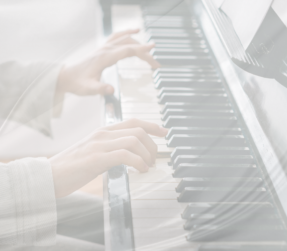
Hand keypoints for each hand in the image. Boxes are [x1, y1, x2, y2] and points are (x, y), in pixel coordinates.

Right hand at [49, 119, 167, 197]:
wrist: (49, 175)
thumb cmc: (72, 166)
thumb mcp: (94, 151)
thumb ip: (110, 148)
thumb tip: (130, 154)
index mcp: (103, 131)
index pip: (133, 122)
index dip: (151, 125)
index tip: (164, 132)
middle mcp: (102, 134)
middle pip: (137, 130)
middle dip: (152, 144)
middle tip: (155, 158)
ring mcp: (99, 145)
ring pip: (134, 140)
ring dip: (147, 154)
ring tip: (148, 166)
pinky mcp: (96, 158)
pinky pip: (125, 155)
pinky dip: (138, 162)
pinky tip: (141, 170)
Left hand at [56, 29, 159, 96]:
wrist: (66, 77)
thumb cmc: (78, 83)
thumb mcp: (88, 89)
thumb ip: (100, 89)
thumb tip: (112, 90)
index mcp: (104, 58)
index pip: (127, 50)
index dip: (141, 50)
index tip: (153, 48)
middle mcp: (105, 50)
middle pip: (130, 45)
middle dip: (145, 53)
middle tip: (156, 64)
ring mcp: (104, 47)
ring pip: (125, 39)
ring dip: (139, 43)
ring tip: (150, 51)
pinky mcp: (103, 49)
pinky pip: (118, 36)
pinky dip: (128, 33)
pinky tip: (135, 32)